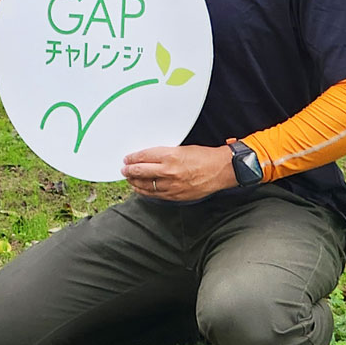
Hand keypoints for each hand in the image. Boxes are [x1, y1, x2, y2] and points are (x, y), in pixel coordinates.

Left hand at [121, 144, 235, 200]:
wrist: (221, 170)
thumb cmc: (204, 157)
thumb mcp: (181, 148)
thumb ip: (163, 153)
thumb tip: (147, 157)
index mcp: (170, 156)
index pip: (143, 157)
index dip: (132, 158)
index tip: (127, 158)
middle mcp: (169, 171)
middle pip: (140, 171)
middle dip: (129, 170)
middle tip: (124, 169)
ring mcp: (172, 185)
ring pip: (146, 185)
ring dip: (134, 182)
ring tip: (129, 179)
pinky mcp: (177, 196)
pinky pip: (156, 195)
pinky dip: (146, 192)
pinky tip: (141, 189)